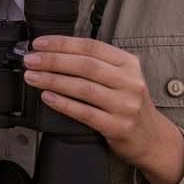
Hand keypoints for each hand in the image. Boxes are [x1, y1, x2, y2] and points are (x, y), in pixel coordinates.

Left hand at [23, 36, 183, 183]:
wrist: (152, 139)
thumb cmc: (129, 104)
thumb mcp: (123, 77)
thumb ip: (97, 64)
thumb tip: (55, 53)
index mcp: (129, 63)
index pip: (91, 47)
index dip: (63, 43)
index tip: (40, 43)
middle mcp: (130, 82)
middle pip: (85, 65)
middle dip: (53, 60)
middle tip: (30, 60)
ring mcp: (125, 105)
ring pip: (83, 88)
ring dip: (53, 80)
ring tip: (32, 77)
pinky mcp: (118, 127)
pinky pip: (84, 112)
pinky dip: (63, 103)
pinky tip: (47, 97)